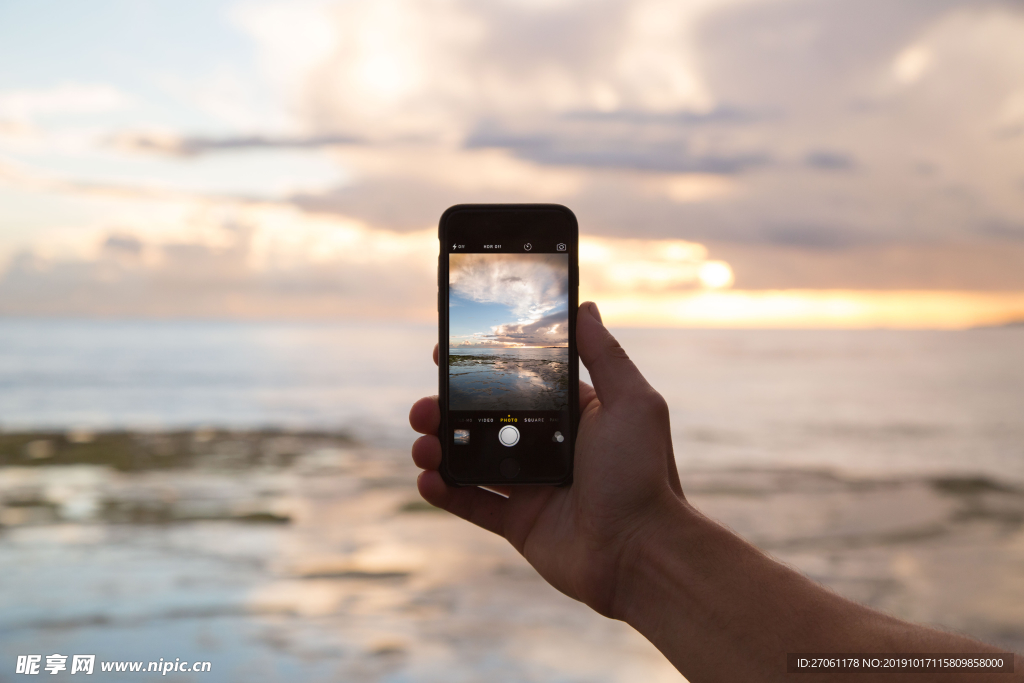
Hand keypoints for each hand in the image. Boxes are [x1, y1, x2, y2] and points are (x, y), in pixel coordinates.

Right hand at [409, 301, 685, 616]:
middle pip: (486, 421)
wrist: (641, 552)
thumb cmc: (642, 473)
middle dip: (448, 410)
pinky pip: (472, 504)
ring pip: (471, 460)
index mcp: (574, 416)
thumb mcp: (632, 402)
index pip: (518, 384)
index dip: (482, 370)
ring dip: (438, 449)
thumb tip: (585, 307)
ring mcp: (532, 486)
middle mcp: (550, 448)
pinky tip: (427, 480)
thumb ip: (604, 355)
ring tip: (422, 444)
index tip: (445, 354)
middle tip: (423, 407)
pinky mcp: (519, 523)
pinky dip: (444, 492)